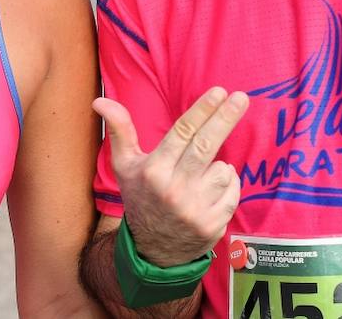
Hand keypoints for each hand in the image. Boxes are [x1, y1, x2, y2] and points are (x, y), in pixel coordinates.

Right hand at [95, 87, 247, 266]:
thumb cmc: (141, 197)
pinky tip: (211, 189)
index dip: (202, 110)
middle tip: (241, 97)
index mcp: (153, 171)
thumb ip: (119, 131)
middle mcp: (174, 189)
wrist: (154, 250)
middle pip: (206, 145)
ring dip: (218, 166)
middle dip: (225, 118)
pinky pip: (233, 190)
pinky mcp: (213, 224)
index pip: (182, 133)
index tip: (219, 92)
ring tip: (201, 176)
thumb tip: (100, 100)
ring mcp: (195, 209)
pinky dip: (227, 185)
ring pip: (223, 169)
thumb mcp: (125, 166)